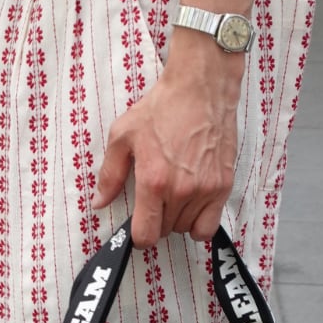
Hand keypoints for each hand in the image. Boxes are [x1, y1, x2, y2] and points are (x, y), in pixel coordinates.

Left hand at [91, 33, 242, 249]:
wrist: (201, 86)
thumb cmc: (162, 107)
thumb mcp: (123, 136)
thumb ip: (109, 175)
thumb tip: (99, 203)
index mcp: (153, 181)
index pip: (146, 235)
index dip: (139, 236)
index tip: (138, 225)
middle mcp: (181, 190)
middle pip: (166, 232)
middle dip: (157, 221)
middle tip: (156, 199)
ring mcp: (205, 189)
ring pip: (187, 229)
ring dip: (178, 219)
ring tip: (175, 195)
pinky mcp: (223, 185)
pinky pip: (210, 225)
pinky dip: (200, 220)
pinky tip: (193, 203)